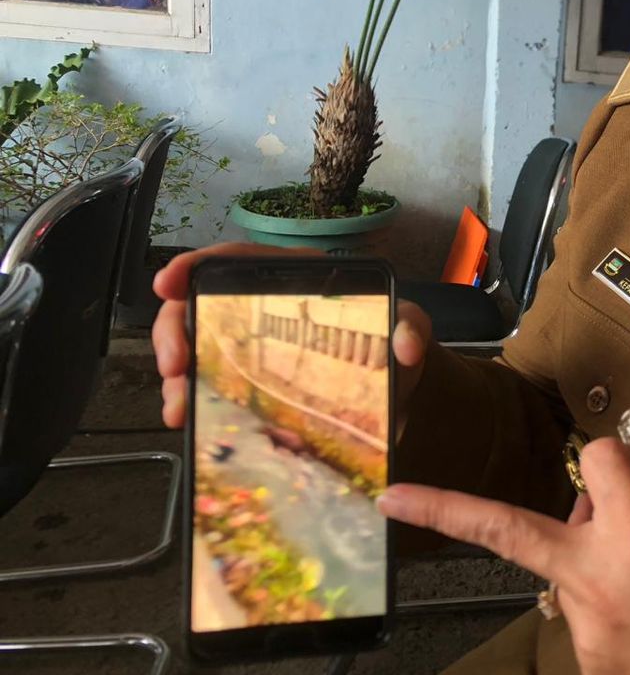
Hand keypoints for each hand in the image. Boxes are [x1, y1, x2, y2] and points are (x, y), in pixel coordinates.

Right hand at [151, 242, 432, 427]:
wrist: (398, 391)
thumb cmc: (395, 342)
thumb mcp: (408, 325)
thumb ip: (412, 326)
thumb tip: (407, 345)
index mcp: (293, 277)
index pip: (235, 260)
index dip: (195, 265)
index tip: (168, 283)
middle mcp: (263, 304)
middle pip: (200, 303)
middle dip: (174, 330)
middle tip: (174, 365)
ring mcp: (251, 344)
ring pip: (196, 347)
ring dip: (176, 375)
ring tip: (178, 406)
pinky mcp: (250, 381)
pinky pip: (209, 384)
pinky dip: (192, 400)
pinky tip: (186, 419)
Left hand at [376, 438, 629, 674]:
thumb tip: (622, 501)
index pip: (596, 460)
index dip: (609, 452)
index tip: (612, 456)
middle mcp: (595, 578)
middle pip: (506, 527)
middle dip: (443, 508)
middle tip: (397, 498)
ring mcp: (585, 624)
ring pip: (562, 565)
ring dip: (588, 557)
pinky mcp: (587, 658)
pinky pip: (583, 609)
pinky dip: (605, 598)